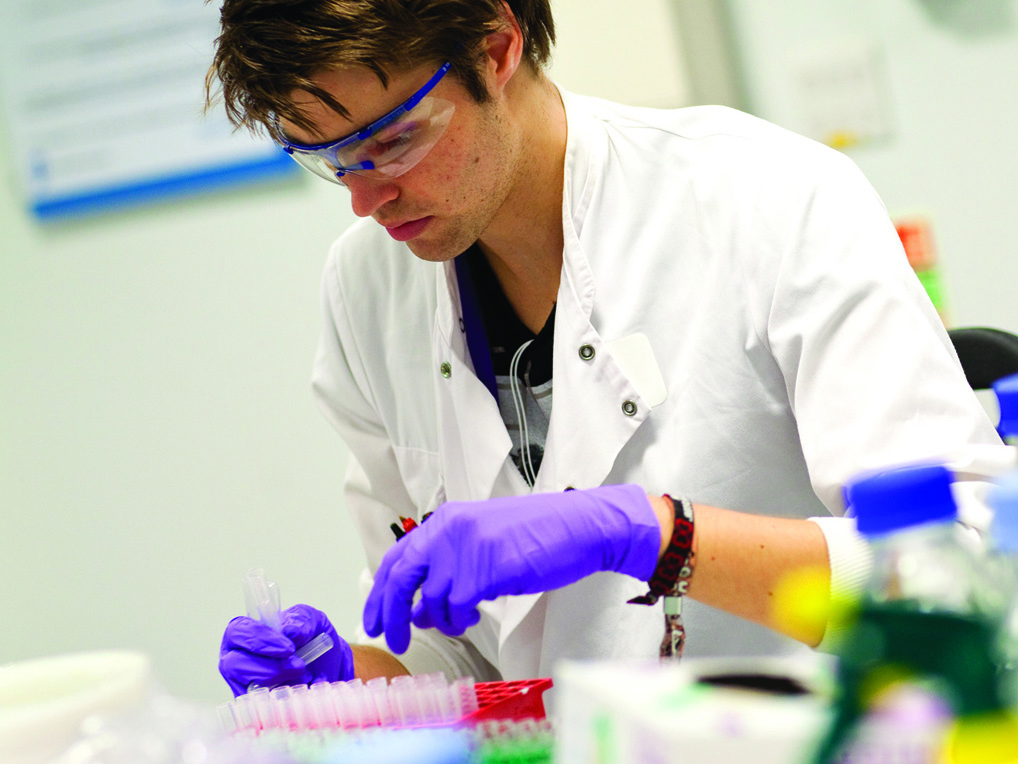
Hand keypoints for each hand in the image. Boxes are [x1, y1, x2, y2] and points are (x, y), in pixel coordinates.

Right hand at [219, 604, 353, 695]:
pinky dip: (287, 702)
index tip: (289, 648)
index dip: (260, 640)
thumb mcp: (311, 619)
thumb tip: (290, 632)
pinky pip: (261, 711)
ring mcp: (243, 685)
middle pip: (234, 666)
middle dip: (270, 668)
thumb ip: (300, 619)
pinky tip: (307, 689)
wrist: (326, 663)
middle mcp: (236, 659)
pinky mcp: (255, 707)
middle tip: (299, 666)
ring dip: (278, 685)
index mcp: (242, 632)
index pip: (237, 632)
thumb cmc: (309, 636)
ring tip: (305, 676)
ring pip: (245, 690)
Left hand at [363, 484, 660, 652]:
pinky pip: (457, 607)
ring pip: (430, 599)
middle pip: (400, 578)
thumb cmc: (537, 536)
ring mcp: (466, 548)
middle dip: (391, 613)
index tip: (375, 617)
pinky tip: (474, 616)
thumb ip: (448, 569)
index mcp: (446, 520)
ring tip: (460, 621)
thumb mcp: (483, 545)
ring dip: (441, 620)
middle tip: (394, 639)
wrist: (579, 527)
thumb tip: (418, 609)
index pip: (398, 556)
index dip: (380, 591)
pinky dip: (461, 619)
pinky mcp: (486, 569)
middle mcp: (449, 530)